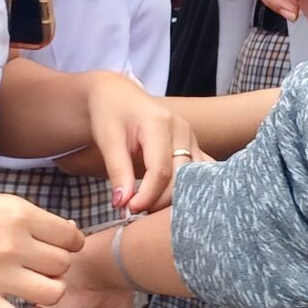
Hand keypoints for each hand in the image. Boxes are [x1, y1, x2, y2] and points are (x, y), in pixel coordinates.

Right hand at [0, 188, 83, 307]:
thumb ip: (31, 218)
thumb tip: (68, 232)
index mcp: (17, 214)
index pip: (69, 236)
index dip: (71, 243)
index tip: (61, 246)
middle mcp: (12, 245)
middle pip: (63, 265)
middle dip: (59, 267)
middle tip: (44, 267)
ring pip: (53, 294)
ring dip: (51, 293)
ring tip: (37, 288)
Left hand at [82, 72, 194, 214]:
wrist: (118, 95)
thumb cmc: (111, 114)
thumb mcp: (108, 140)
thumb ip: (118, 171)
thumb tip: (122, 203)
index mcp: (160, 124)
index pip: (161, 170)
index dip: (148, 195)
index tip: (130, 210)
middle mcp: (182, 130)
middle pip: (181, 177)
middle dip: (160, 200)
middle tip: (137, 212)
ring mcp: (191, 137)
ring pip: (193, 177)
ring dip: (174, 197)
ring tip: (150, 207)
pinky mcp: (193, 145)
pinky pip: (199, 171)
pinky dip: (188, 188)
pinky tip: (172, 200)